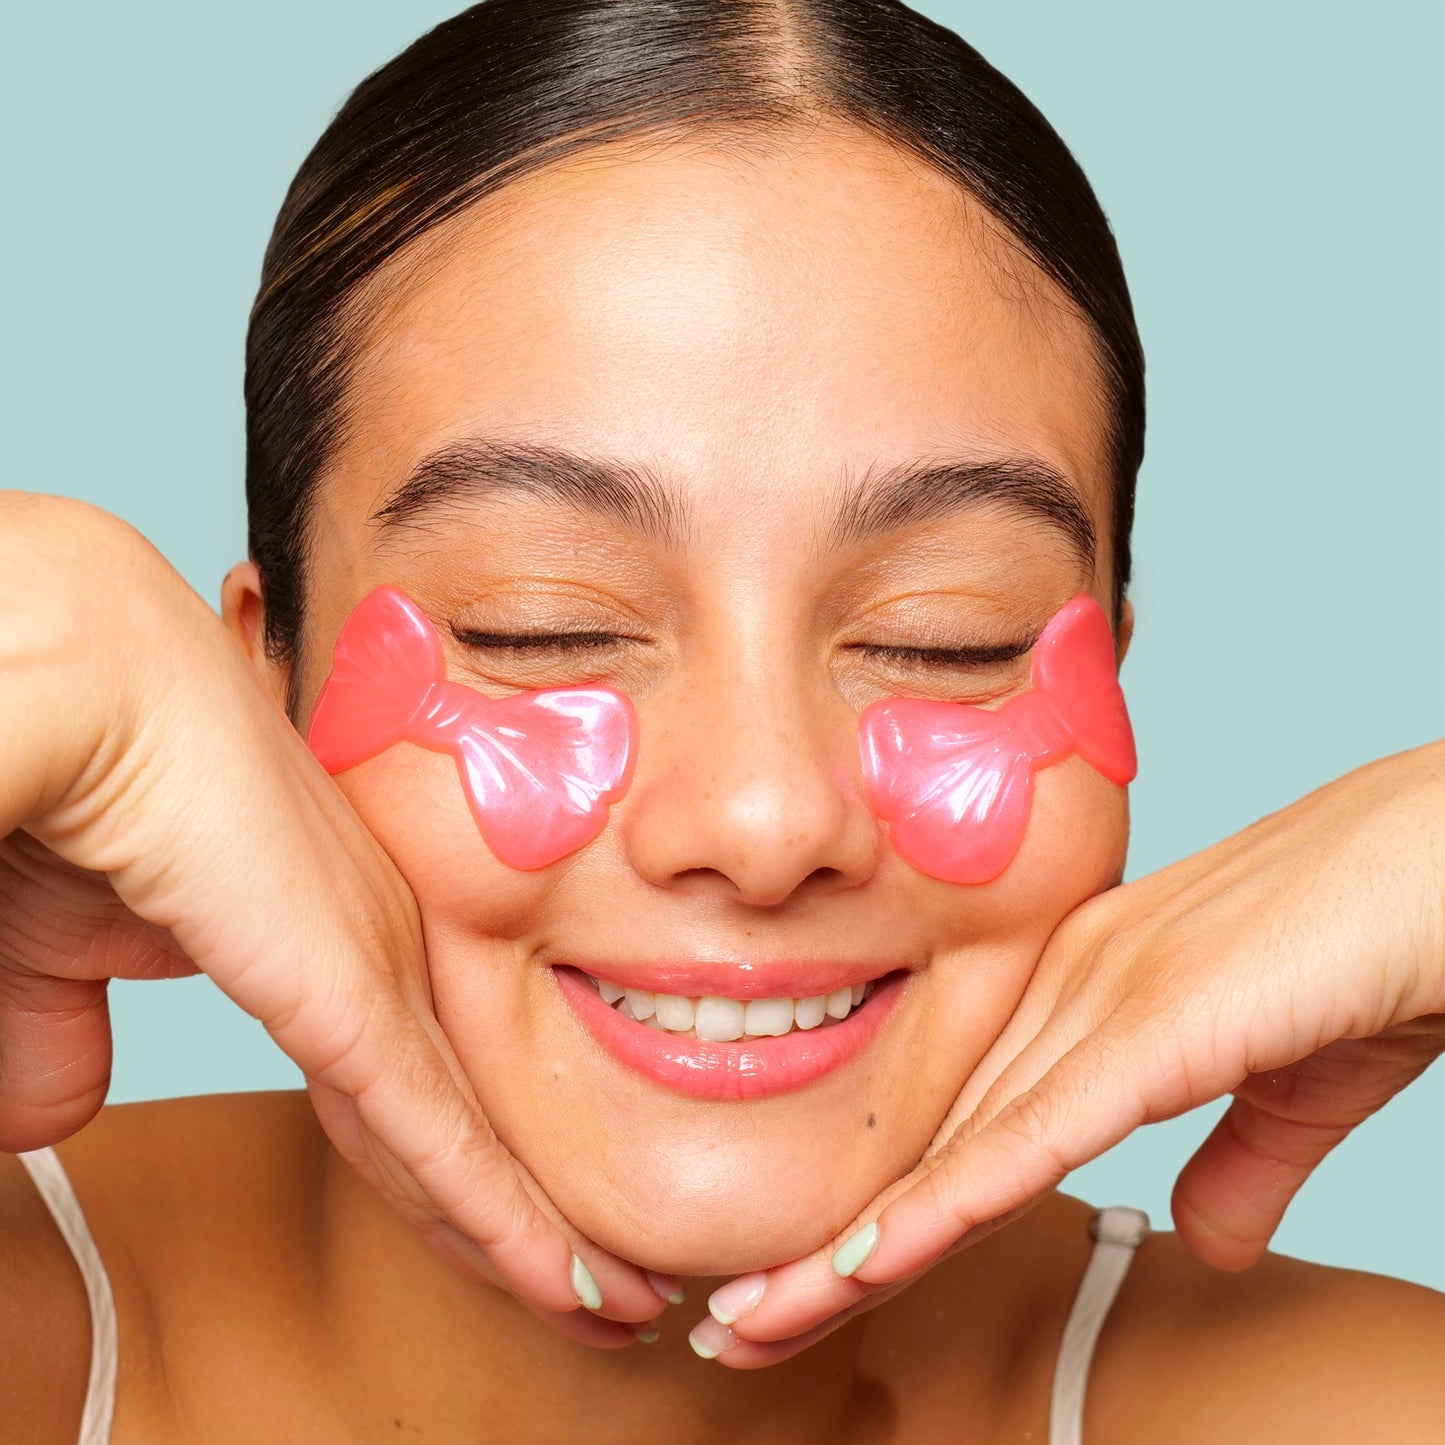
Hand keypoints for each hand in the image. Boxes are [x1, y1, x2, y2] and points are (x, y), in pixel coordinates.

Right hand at [0, 493, 665, 1345]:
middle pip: (463, 1120)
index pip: (409, 1078)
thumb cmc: (82, 790)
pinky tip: (561, 1278)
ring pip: (472, 1145)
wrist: (99, 696)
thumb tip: (62, 1106)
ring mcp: (378, 977)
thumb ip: (69, 1024)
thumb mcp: (65, 942)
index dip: (457, 1163)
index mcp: (329, 932)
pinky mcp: (354, 998)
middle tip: (607, 1287)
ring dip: (536, 1236)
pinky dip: (505, 1219)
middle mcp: (381, 954)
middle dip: (525, 1213)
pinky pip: (443, 1138)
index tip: (509, 1227)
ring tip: (612, 1305)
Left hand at [702, 740, 1444, 1365]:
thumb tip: (1203, 1238)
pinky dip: (941, 1205)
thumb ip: (1239, 1159)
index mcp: (1090, 997)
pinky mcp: (1149, 1020)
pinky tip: (865, 1263)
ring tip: (751, 1326)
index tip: (809, 1287)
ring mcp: (1100, 1000)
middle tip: (733, 1325)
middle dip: (826, 1249)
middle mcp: (1067, 992)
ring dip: (847, 1251)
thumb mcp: (1296, 1089)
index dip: (885, 1217)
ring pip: (950, 1151)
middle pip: (928, 1148)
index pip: (962, 1131)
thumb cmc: (1379, 955)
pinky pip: (1027, 1133)